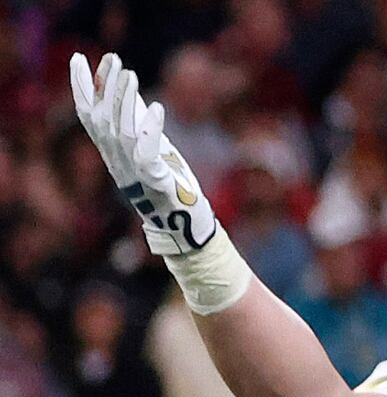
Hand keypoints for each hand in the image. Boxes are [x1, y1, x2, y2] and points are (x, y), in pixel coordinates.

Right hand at [70, 54, 225, 260]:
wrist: (186, 226)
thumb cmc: (170, 186)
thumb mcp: (151, 148)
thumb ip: (139, 122)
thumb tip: (131, 92)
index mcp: (112, 153)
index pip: (88, 114)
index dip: (80, 87)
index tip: (79, 58)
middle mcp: (118, 161)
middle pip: (102, 119)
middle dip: (106, 86)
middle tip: (113, 58)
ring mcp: (135, 173)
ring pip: (121, 131)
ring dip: (125, 101)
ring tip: (130, 74)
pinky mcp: (156, 183)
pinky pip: (148, 153)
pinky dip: (150, 129)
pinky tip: (157, 108)